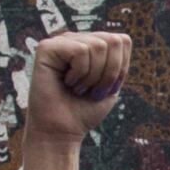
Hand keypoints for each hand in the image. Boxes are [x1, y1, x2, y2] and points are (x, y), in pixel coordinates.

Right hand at [27, 30, 130, 144]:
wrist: (62, 131)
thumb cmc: (84, 111)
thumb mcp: (111, 84)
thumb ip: (117, 60)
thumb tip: (123, 38)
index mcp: (91, 45)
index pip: (123, 41)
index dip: (121, 68)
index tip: (105, 88)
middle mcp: (76, 39)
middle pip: (113, 41)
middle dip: (109, 73)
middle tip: (92, 90)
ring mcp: (61, 42)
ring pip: (98, 46)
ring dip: (92, 76)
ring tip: (77, 88)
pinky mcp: (46, 47)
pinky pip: (80, 51)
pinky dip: (79, 73)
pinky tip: (67, 82)